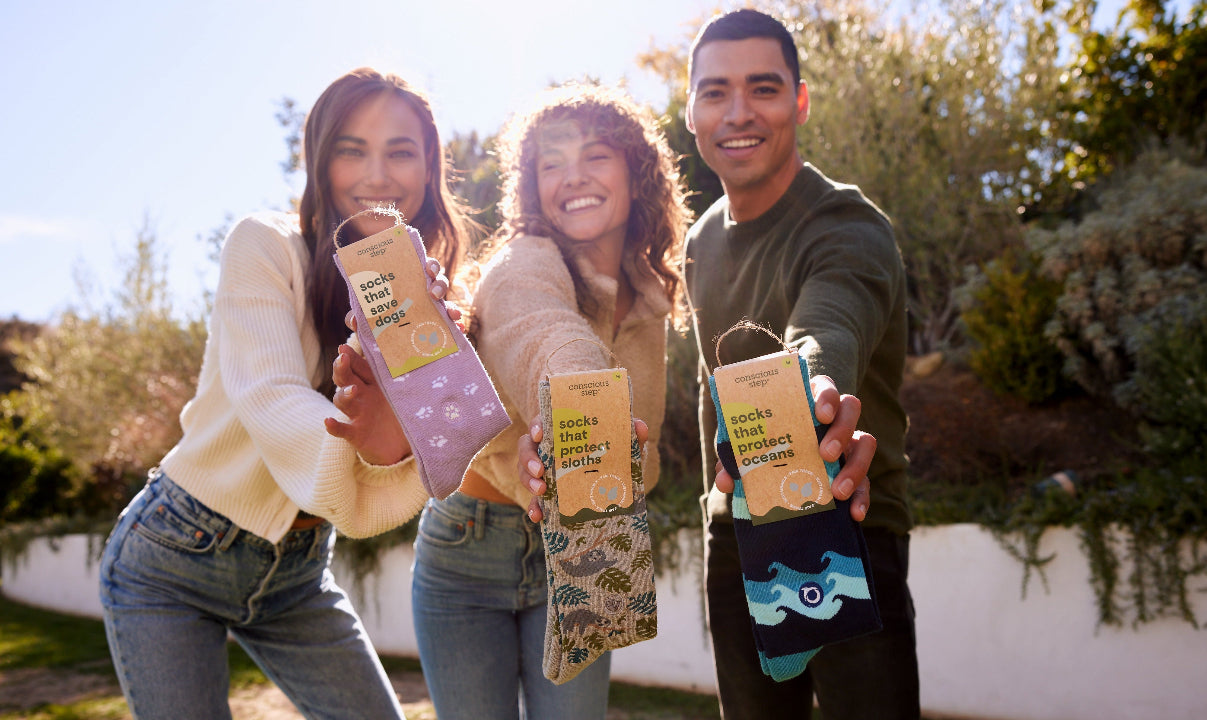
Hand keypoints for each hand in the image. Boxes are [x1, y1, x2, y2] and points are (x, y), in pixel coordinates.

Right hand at [324, 340, 410, 464]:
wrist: (404, 447)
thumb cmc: (405, 413)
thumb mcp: (408, 392)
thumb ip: (409, 373)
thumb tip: (424, 346)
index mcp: (375, 381)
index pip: (360, 362)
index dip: (354, 350)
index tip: (350, 332)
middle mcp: (363, 395)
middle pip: (346, 377)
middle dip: (343, 366)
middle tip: (343, 356)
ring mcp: (358, 414)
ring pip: (342, 400)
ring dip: (344, 394)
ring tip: (352, 390)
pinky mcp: (356, 434)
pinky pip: (342, 430)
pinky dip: (334, 426)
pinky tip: (329, 421)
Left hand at [341, 257, 462, 346]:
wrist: (383, 339)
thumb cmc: (377, 317)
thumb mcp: (367, 315)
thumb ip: (359, 315)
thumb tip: (354, 320)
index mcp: (408, 280)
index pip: (422, 265)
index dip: (429, 265)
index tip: (428, 269)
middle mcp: (423, 289)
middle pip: (438, 279)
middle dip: (440, 284)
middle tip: (433, 293)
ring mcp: (433, 306)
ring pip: (447, 300)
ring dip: (451, 305)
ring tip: (450, 314)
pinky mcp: (439, 322)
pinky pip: (451, 321)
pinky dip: (456, 324)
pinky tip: (458, 328)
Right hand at [518, 414, 648, 522]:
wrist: (618, 484)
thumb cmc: (614, 456)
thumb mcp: (623, 447)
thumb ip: (631, 437)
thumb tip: (640, 427)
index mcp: (562, 431)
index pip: (542, 422)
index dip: (536, 426)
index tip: (540, 434)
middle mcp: (548, 449)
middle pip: (526, 447)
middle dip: (529, 458)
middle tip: (541, 470)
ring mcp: (545, 473)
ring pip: (525, 472)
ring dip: (528, 481)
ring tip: (541, 491)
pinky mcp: (547, 495)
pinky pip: (534, 501)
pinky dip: (534, 508)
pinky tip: (539, 517)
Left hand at [712, 373, 873, 521]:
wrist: (774, 478)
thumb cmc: (761, 447)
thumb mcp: (746, 449)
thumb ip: (734, 459)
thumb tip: (725, 480)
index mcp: (806, 401)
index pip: (824, 386)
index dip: (826, 396)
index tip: (820, 414)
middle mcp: (832, 417)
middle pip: (851, 407)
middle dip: (841, 430)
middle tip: (824, 454)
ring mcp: (847, 442)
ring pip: (867, 441)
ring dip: (856, 466)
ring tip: (837, 491)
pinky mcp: (854, 470)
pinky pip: (867, 481)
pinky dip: (862, 498)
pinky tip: (854, 513)